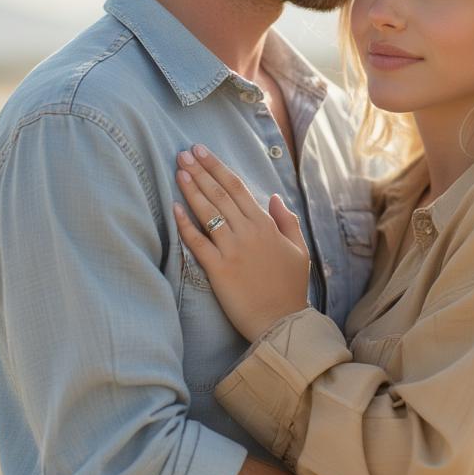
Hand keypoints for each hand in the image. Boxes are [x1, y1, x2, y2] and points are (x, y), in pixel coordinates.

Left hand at [173, 144, 310, 340]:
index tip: (202, 151)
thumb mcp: (299, 250)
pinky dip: (185, 224)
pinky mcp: (218, 270)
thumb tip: (274, 197)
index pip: (238, 188)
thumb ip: (287, 221)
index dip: (218, 167)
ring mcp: (232, 250)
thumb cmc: (290, 288)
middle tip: (183, 153)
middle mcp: (248, 233)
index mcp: (266, 225)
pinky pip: (198, 243)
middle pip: (220, 194)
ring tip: (178, 170)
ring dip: (192, 190)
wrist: (282, 323)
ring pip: (208, 212)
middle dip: (200, 171)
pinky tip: (174, 208)